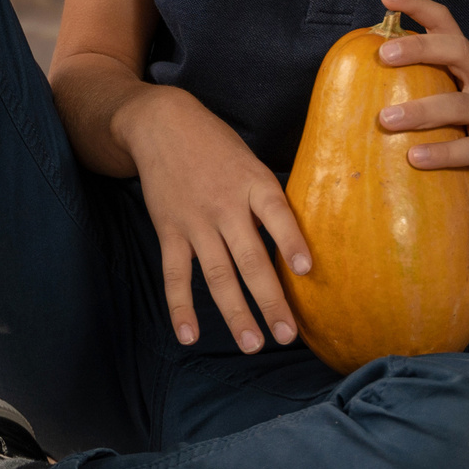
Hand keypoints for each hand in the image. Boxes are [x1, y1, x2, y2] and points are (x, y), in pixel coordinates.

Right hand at [116, 86, 310, 352]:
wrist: (161, 124)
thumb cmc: (217, 146)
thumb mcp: (251, 162)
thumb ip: (268, 201)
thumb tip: (297, 245)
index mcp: (253, 183)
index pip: (276, 215)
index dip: (291, 242)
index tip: (307, 271)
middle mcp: (225, 205)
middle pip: (250, 259)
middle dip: (269, 300)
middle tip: (287, 335)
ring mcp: (195, 221)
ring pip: (217, 275)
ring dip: (234, 312)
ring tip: (252, 344)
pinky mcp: (169, 230)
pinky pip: (175, 275)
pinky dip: (180, 306)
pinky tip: (188, 335)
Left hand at [374, 0, 468, 213]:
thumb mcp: (450, 105)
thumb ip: (420, 89)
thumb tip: (358, 84)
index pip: (447, 24)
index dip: (419, 6)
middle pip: (456, 50)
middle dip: (419, 48)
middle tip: (383, 54)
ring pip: (458, 104)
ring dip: (420, 110)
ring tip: (386, 120)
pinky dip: (442, 152)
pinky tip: (414, 157)